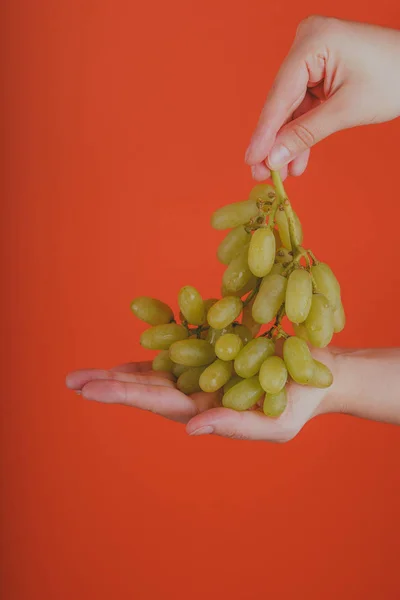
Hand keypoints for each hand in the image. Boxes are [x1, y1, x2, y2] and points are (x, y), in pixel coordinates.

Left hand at [65, 347, 338, 441]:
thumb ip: (234, 425)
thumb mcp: (275, 423)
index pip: (159, 403)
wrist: (318, 374)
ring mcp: (201, 374)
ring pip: (154, 373)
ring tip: (85, 375)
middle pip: (147, 389)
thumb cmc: (301, 402)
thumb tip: (190, 430)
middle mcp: (197, 395)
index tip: (90, 390)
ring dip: (120, 373)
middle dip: (110, 386)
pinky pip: (175, 352)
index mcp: (207, 412)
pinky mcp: (211, 354)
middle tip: (71, 382)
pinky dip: (150, 351)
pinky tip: (127, 358)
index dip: (124, 394)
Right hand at [245, 16, 399, 180]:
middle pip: (282, 102)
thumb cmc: (393, 79)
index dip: (264, 133)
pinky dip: (303, 131)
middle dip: (276, 141)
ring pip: (293, 108)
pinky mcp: (320, 69)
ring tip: (282, 173)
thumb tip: (273, 158)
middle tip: (262, 173)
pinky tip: (297, 159)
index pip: (280, 95)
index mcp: (312, 42)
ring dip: (289, 141)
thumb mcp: (345, 111)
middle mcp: (306, 43)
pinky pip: (305, 105)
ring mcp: (313, 56)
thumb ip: (305, 134)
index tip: (251, 160)